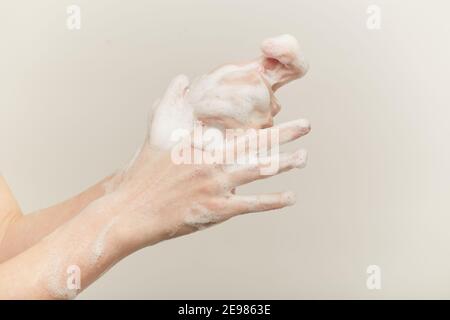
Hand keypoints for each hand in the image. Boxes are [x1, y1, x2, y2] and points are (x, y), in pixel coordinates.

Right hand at [105, 118, 309, 251]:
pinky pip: (251, 205)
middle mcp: (214, 162)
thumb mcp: (156, 130)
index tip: (283, 111)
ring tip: (304, 157)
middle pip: (257, 145)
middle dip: (285, 133)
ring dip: (285, 164)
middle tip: (306, 125)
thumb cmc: (144, 170)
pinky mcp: (216, 210)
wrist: (132, 207)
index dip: (267, 121)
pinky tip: (291, 197)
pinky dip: (273, 201)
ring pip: (259, 172)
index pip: (242, 129)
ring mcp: (217, 187)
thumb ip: (171, 100)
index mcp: (203, 144)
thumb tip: (182, 78)